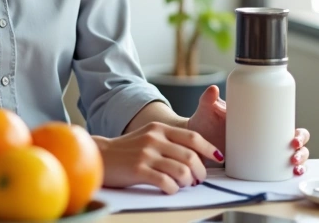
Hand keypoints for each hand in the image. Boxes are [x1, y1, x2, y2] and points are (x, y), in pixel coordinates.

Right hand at [94, 122, 222, 194]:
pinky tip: (170, 189)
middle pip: (191, 156)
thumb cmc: (126, 150)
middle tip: (198, 179)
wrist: (100, 156)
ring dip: (188, 181)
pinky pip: (166, 182)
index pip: (192, 137)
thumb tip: (195, 156)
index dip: (209, 148)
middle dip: (200, 171)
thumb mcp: (148, 136)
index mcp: (159, 128)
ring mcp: (146, 154)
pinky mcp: (138, 170)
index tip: (218, 157)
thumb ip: (168, 141)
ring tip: (184, 184)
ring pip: (182, 170)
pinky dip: (173, 189)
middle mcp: (154, 139)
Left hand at [186, 86, 311, 175]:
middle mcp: (266, 137)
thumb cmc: (205, 122)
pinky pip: (279, 171)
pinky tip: (293, 175)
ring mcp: (262, 152)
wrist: (194, 140)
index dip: (299, 134)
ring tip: (293, 165)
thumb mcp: (209, 110)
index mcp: (262, 122)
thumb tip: (213, 89)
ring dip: (300, 162)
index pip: (288, 126)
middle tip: (292, 151)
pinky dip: (290, 173)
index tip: (293, 138)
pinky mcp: (256, 166)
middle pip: (295, 143)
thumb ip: (209, 100)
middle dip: (301, 149)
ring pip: (291, 157)